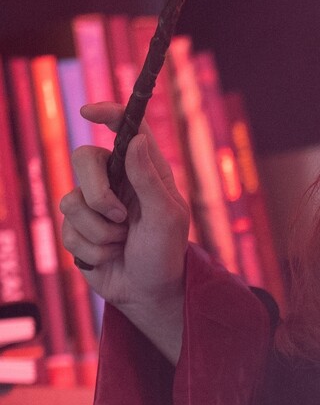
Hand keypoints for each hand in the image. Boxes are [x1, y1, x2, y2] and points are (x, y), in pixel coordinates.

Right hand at [61, 102, 190, 325]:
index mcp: (143, 171)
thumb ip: (149, 179)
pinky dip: (93, 250)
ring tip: (122, 243)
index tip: (89, 111)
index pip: (125, 129)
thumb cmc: (166, 253)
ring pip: (72, 201)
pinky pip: (68, 230)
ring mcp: (94, 205)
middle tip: (121, 217)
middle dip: (98, 192)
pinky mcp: (77, 229)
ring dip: (100, 232)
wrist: (150, 293)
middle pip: (83, 159)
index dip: (107, 113)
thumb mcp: (166, 217)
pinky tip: (110, 257)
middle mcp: (116, 182)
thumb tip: (135, 139)